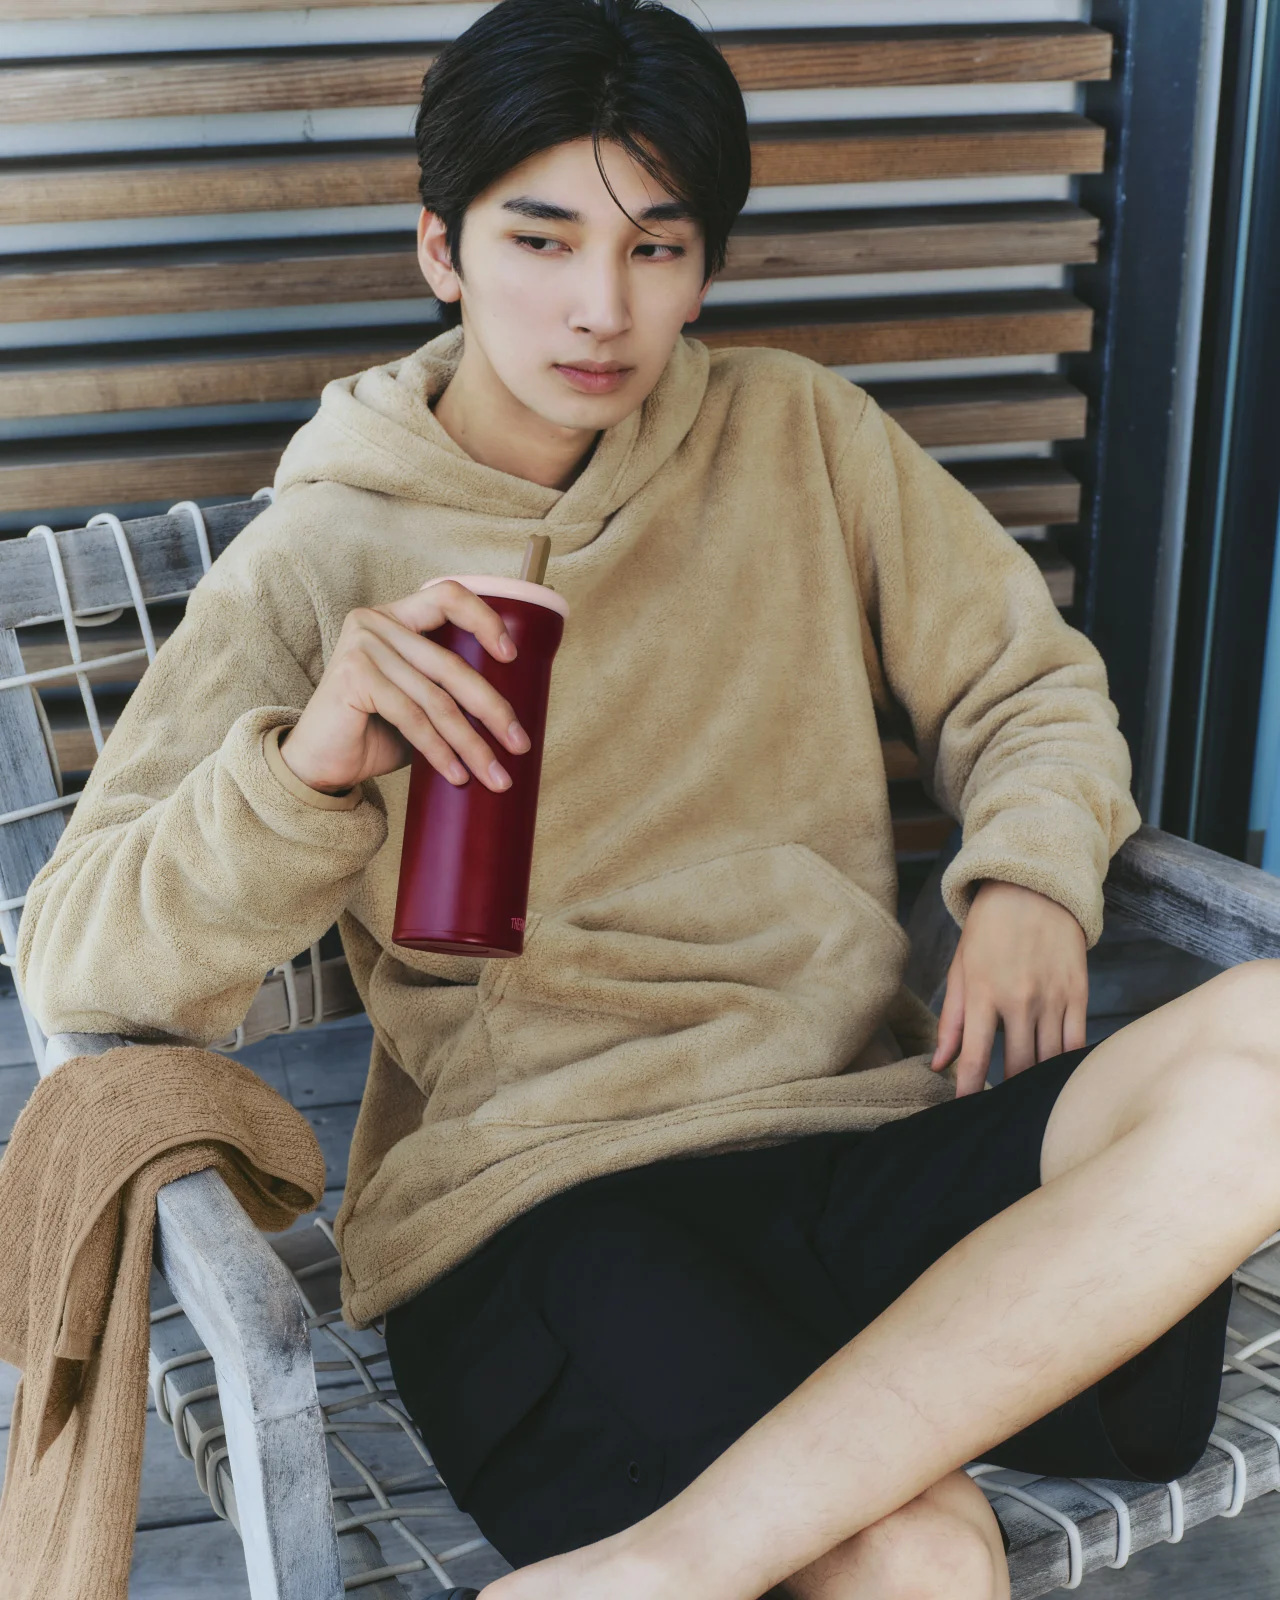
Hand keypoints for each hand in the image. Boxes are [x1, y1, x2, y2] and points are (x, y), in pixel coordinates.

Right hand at [279, 581, 531, 794]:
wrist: (319, 763)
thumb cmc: (372, 732)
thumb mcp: (419, 702)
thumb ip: (449, 689)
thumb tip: (509, 709)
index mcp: (395, 617)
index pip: (448, 597)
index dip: (485, 619)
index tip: (512, 657)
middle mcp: (375, 622)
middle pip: (451, 664)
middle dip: (492, 710)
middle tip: (519, 744)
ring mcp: (362, 645)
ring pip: (436, 699)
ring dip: (471, 744)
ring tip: (494, 775)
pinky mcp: (353, 675)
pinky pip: (412, 717)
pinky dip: (439, 751)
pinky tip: (457, 775)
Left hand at [930, 880, 1087, 1096]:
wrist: (1033, 889)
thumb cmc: (988, 930)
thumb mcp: (961, 969)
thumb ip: (951, 1020)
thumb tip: (940, 1065)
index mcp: (983, 993)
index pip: (975, 1057)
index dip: (970, 1090)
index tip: (964, 1111)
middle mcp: (1019, 1000)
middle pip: (1018, 1066)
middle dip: (1008, 1092)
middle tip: (1001, 1108)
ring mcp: (1052, 998)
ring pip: (1049, 1060)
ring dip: (1038, 1083)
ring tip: (1029, 1099)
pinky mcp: (1078, 994)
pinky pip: (1076, 1043)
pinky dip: (1067, 1064)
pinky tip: (1058, 1077)